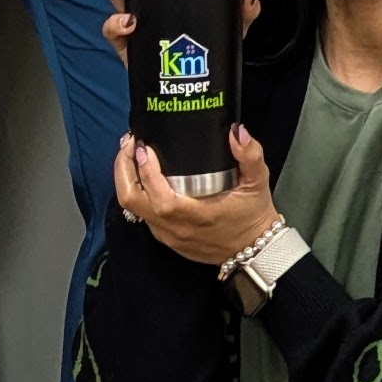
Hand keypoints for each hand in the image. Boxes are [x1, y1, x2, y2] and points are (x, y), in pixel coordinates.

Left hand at [115, 122, 280, 271]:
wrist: (254, 250)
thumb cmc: (253, 215)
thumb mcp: (258, 182)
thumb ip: (250, 155)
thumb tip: (237, 131)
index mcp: (195, 215)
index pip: (159, 197)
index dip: (146, 171)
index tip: (143, 147)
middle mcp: (175, 227)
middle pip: (132, 201)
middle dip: (123, 169)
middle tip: (130, 143)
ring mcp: (167, 235)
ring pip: (133, 208)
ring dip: (127, 179)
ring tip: (131, 153)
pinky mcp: (166, 238)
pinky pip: (141, 214)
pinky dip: (137, 191)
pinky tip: (142, 174)